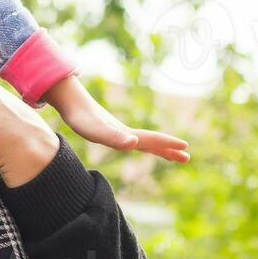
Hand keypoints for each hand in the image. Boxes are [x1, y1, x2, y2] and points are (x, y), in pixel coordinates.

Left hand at [41, 75, 189, 162]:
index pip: (151, 140)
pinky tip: (137, 143)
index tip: (186, 147)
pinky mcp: (108, 131)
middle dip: (168, 150)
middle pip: (151, 142)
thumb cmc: (81, 118)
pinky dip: (139, 144)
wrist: (70, 101)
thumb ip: (114, 137)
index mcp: (126, 134)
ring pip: (142, 141)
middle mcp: (124, 132)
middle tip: (187, 157)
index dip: (167, 144)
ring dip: (157, 148)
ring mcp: (118, 131)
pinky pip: (129, 140)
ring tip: (171, 154)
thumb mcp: (96, 131)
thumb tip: (134, 143)